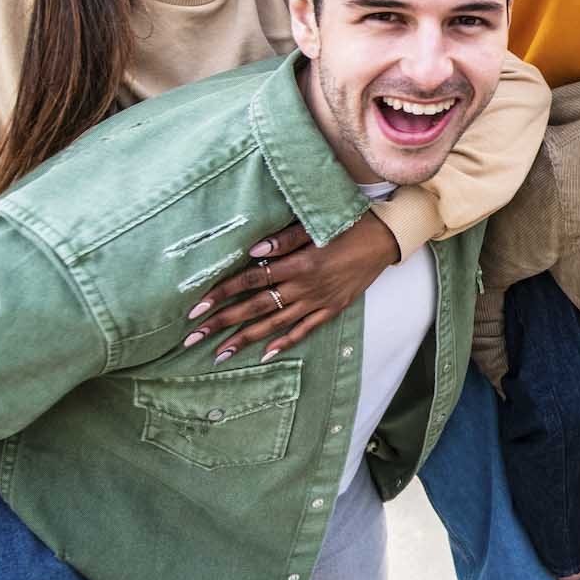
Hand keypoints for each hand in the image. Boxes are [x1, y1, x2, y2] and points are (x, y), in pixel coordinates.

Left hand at [184, 215, 400, 362]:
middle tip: (193, 338)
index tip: (197, 307)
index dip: (221, 293)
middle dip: (222, 323)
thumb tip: (252, 251)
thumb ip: (283, 240)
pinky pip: (304, 329)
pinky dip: (284, 343)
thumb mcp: (315, 225)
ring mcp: (319, 301)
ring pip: (275, 324)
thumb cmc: (349, 225)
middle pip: (255, 307)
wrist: (386, 239)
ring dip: (245, 339)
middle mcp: (305, 287)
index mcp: (299, 264)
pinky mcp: (332, 309)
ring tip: (219, 353)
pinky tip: (264, 354)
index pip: (251, 280)